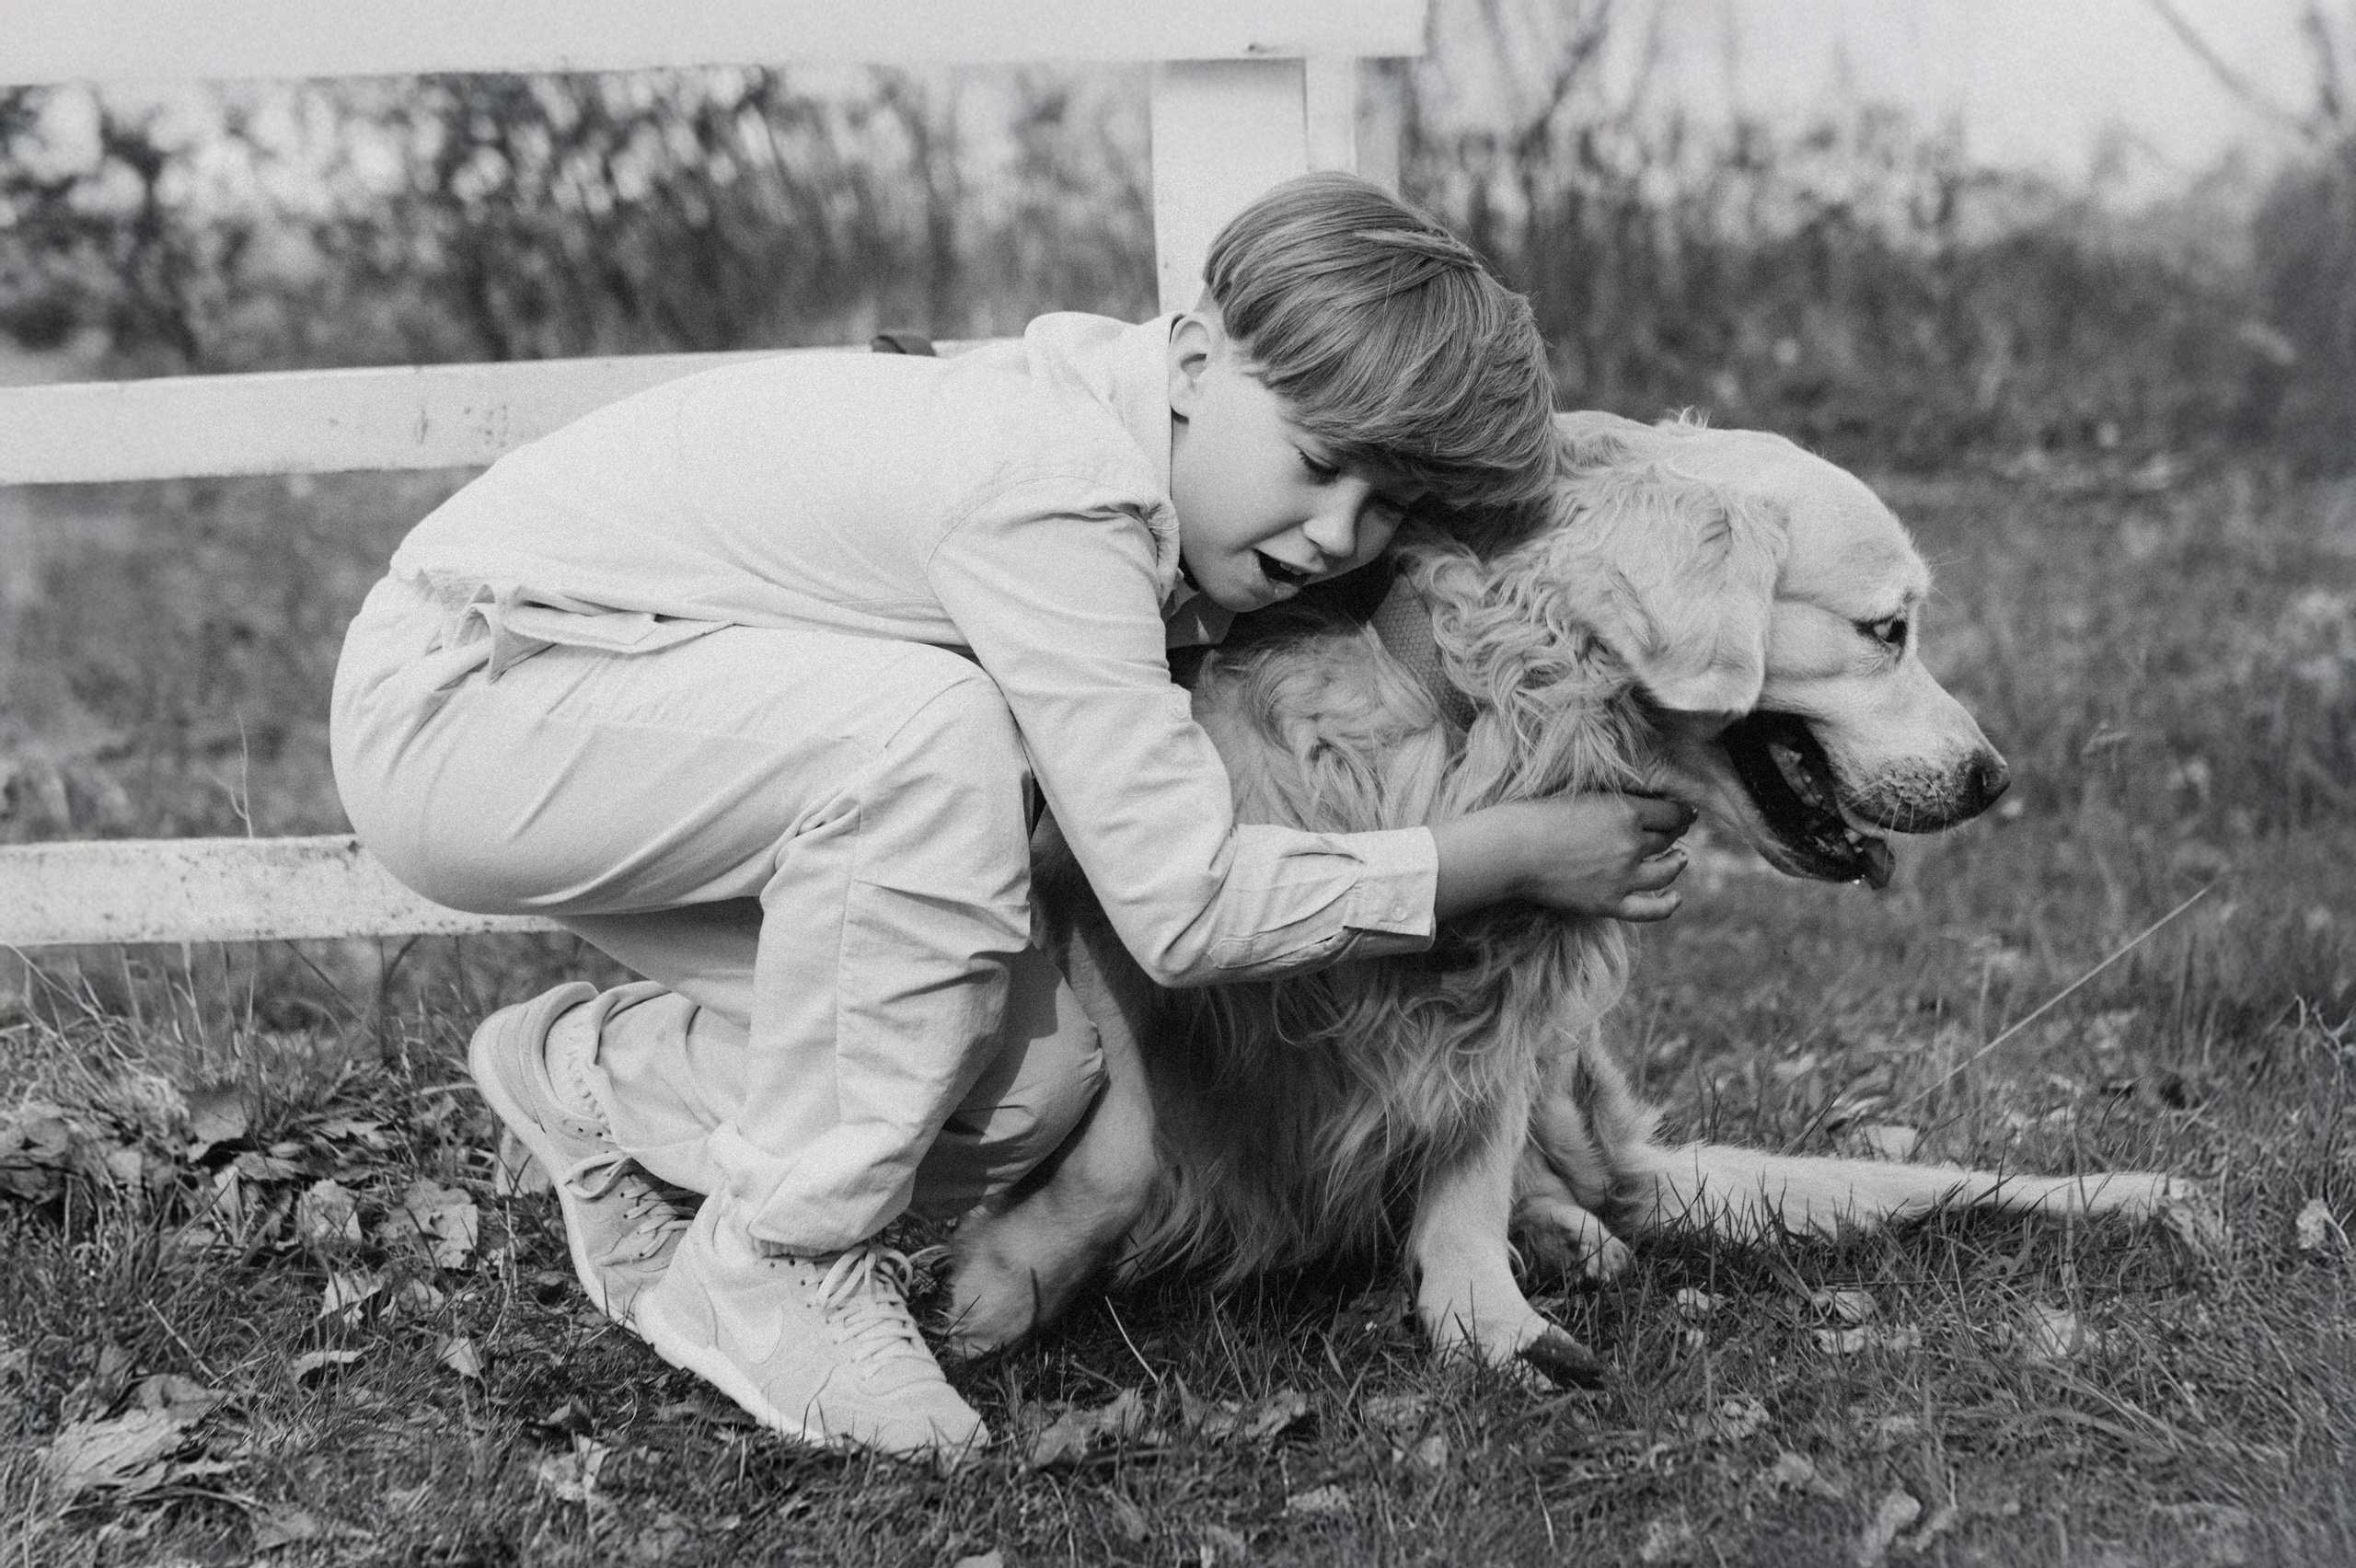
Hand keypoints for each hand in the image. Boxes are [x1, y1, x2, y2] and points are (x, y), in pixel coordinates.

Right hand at [1433, 793, 1698, 923]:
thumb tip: (1643, 806)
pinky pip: (1650, 908)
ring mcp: (1623, 876)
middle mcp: (1632, 843)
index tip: (1684, 812)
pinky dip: (1667, 904)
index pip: (1671, 812)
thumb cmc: (1537, 815)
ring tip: (1679, 858)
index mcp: (1626, 811)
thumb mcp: (1585, 796)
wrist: (1511, 850)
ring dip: (1677, 862)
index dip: (1681, 812)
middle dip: (1675, 832)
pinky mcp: (1609, 902)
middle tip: (1675, 831)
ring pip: (1667, 870)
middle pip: (1668, 838)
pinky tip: (1675, 897)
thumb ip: (1616, 802)